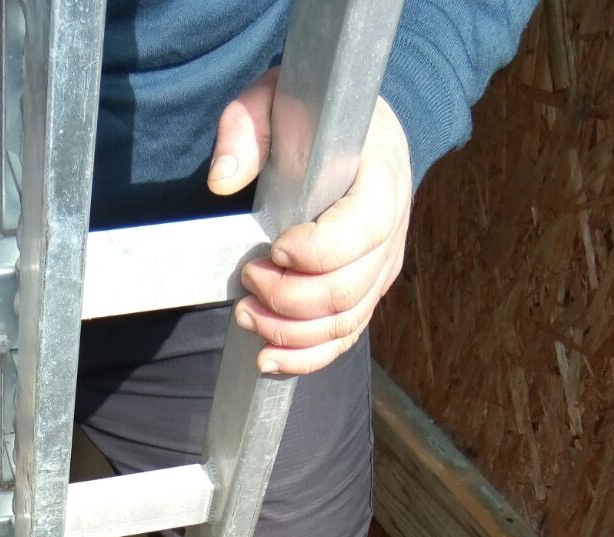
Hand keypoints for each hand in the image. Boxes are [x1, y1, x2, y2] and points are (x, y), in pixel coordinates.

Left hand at [208, 74, 411, 375]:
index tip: (273, 249)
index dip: (318, 251)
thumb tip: (222, 179)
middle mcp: (391, 229)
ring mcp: (380, 269)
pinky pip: (341, 340)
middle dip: (290, 297)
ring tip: (246, 315)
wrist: (352, 137)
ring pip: (343, 322)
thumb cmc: (314, 119)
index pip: (365, 228)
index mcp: (381, 176)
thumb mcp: (275, 101)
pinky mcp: (364, 296)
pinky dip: (304, 358)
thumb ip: (246, 129)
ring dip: (290, 331)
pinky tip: (268, 358)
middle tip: (248, 281)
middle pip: (349, 287)